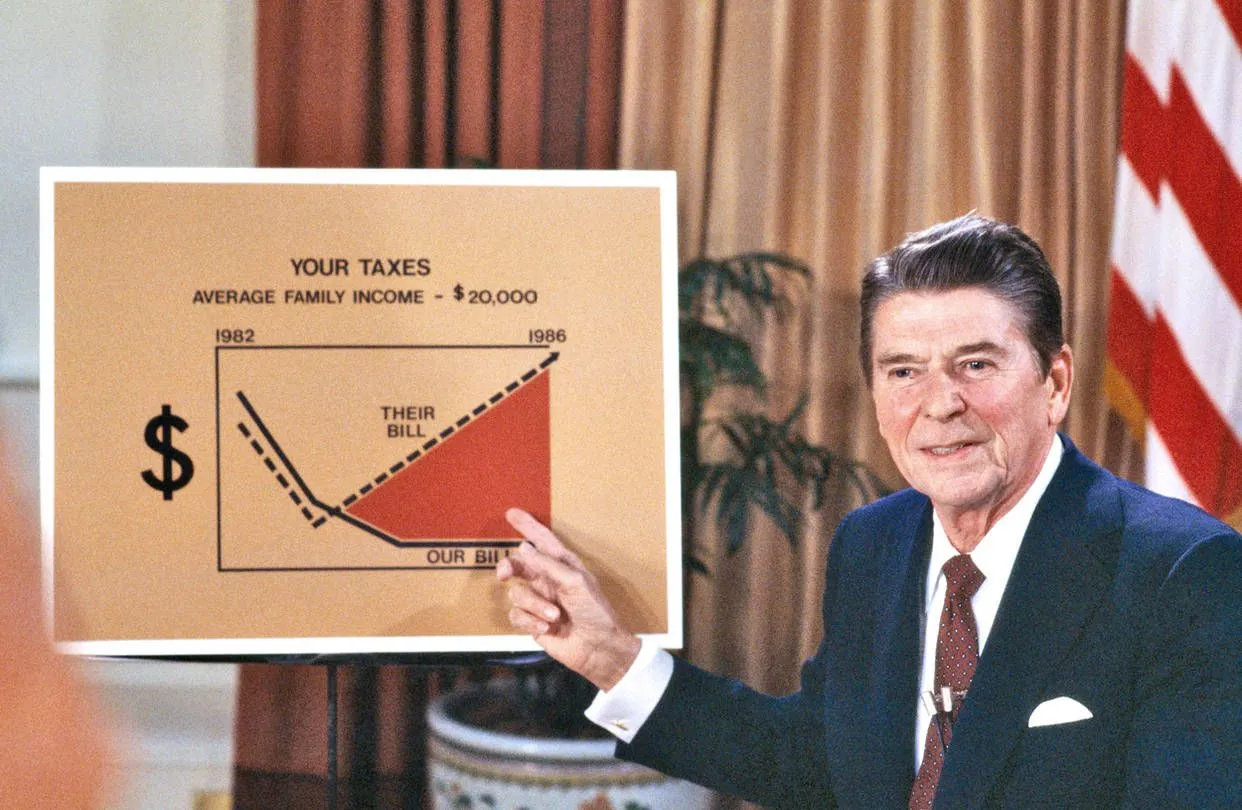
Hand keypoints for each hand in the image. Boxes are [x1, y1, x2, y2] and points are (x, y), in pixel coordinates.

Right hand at [497, 508, 640, 690]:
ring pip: (516, 594)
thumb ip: (547, 565)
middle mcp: (548, 580)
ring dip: (534, 605)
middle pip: (518, 565)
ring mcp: (539, 601)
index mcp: (562, 565)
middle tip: (505, 574)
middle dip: (509, 568)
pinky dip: (530, 621)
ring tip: (554, 616)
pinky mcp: (532, 622)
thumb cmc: (595, 612)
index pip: (542, 540)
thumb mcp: (575, 582)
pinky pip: (516, 616)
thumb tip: (523, 548)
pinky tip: (546, 628)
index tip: (511, 513)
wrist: (598, 648)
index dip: (527, 526)